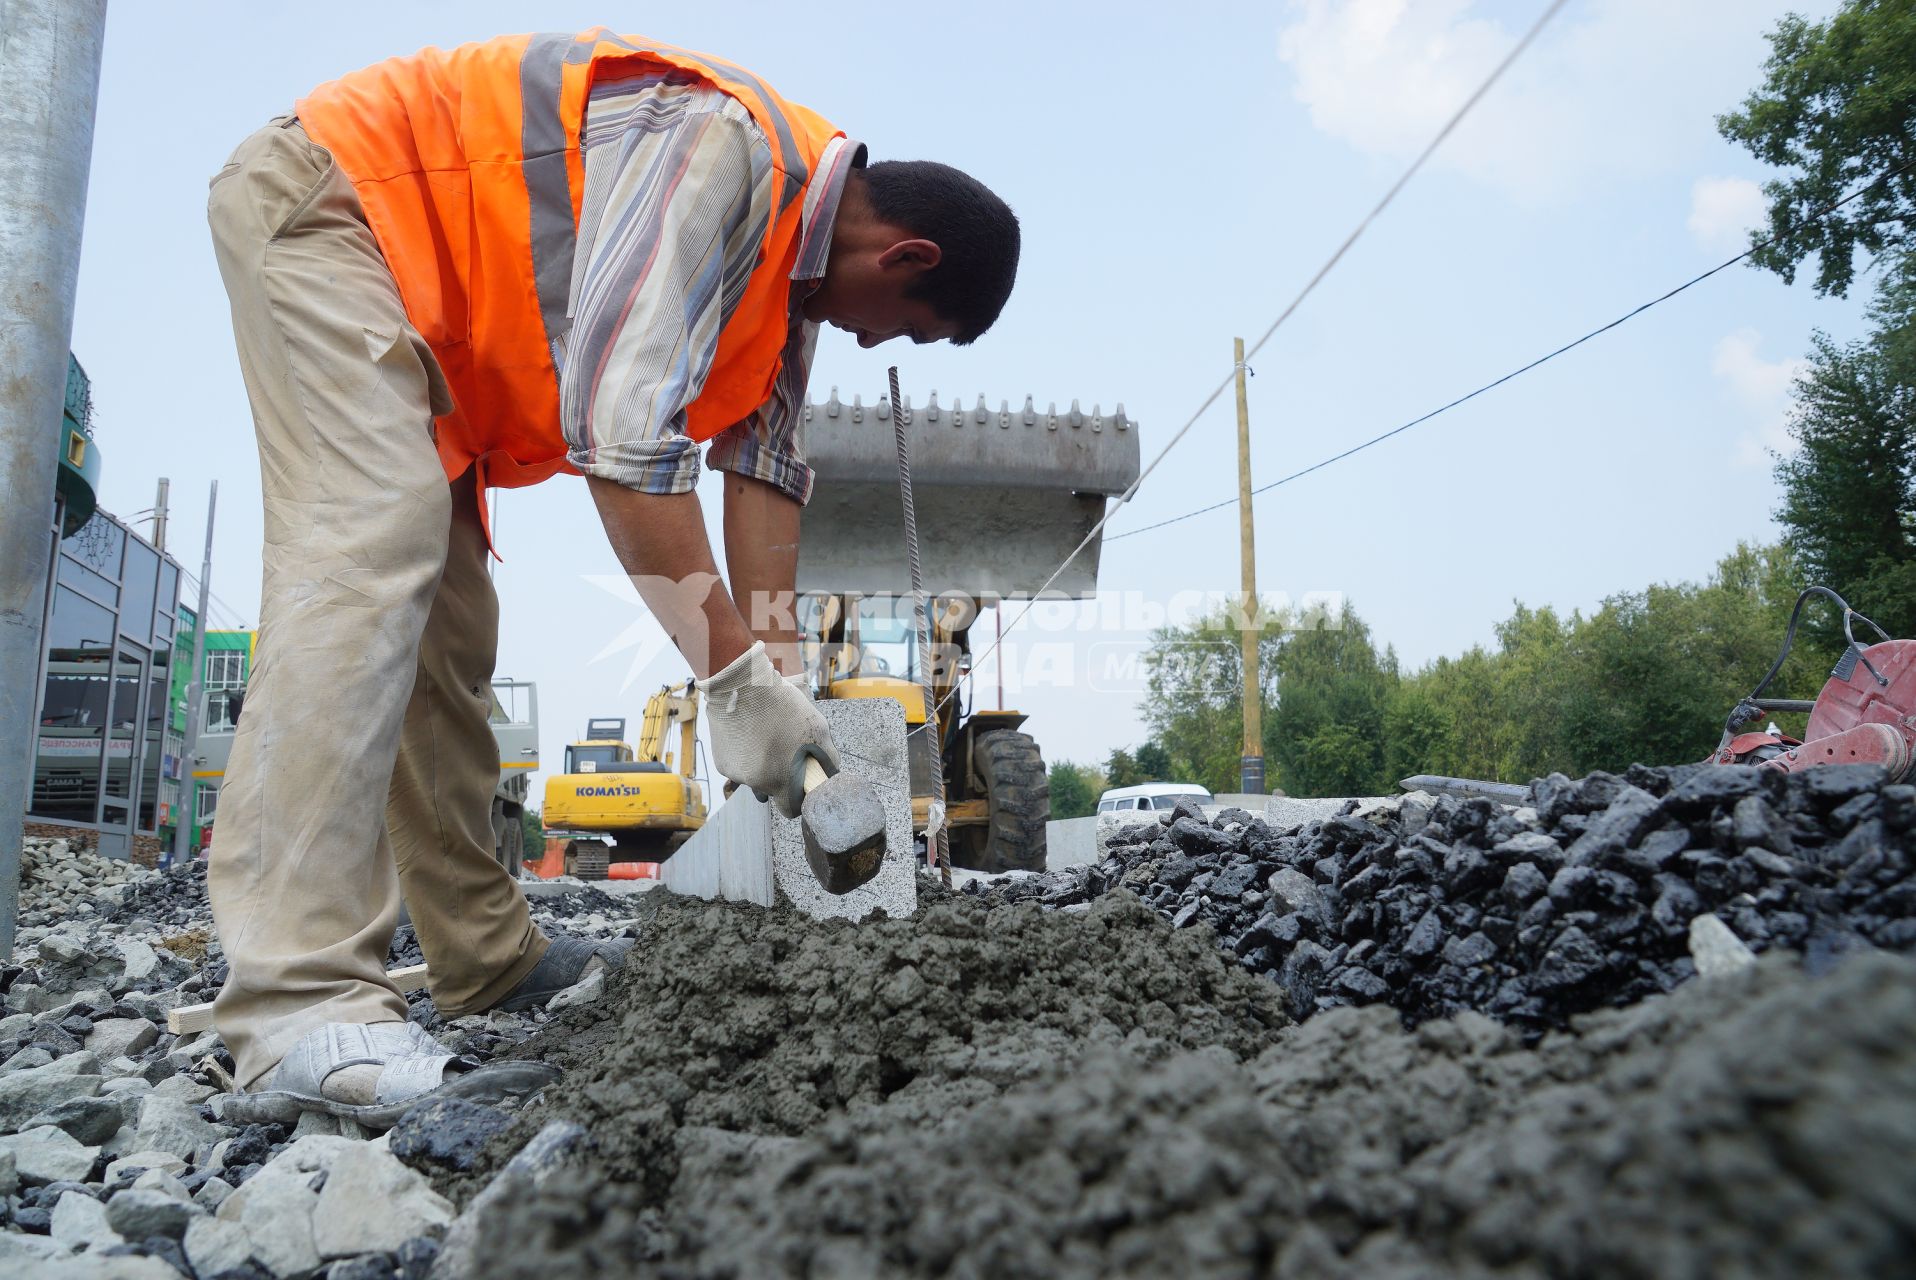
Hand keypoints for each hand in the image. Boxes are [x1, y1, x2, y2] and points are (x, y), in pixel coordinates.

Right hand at [700, 642, 837, 817]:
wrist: (740, 685)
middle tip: (784, 753)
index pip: (790, 810)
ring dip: (762, 768)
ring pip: (756, 780)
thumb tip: (826, 775)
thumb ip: (825, 759)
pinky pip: (740, 768)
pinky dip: (746, 757)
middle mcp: (758, 783)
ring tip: (766, 741)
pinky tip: (750, 736)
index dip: (797, 799)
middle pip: (772, 793)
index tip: (800, 786)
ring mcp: (738, 775)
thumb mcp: (818, 729)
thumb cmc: (783, 705)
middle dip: (780, 779)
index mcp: (783, 780)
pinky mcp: (723, 765)